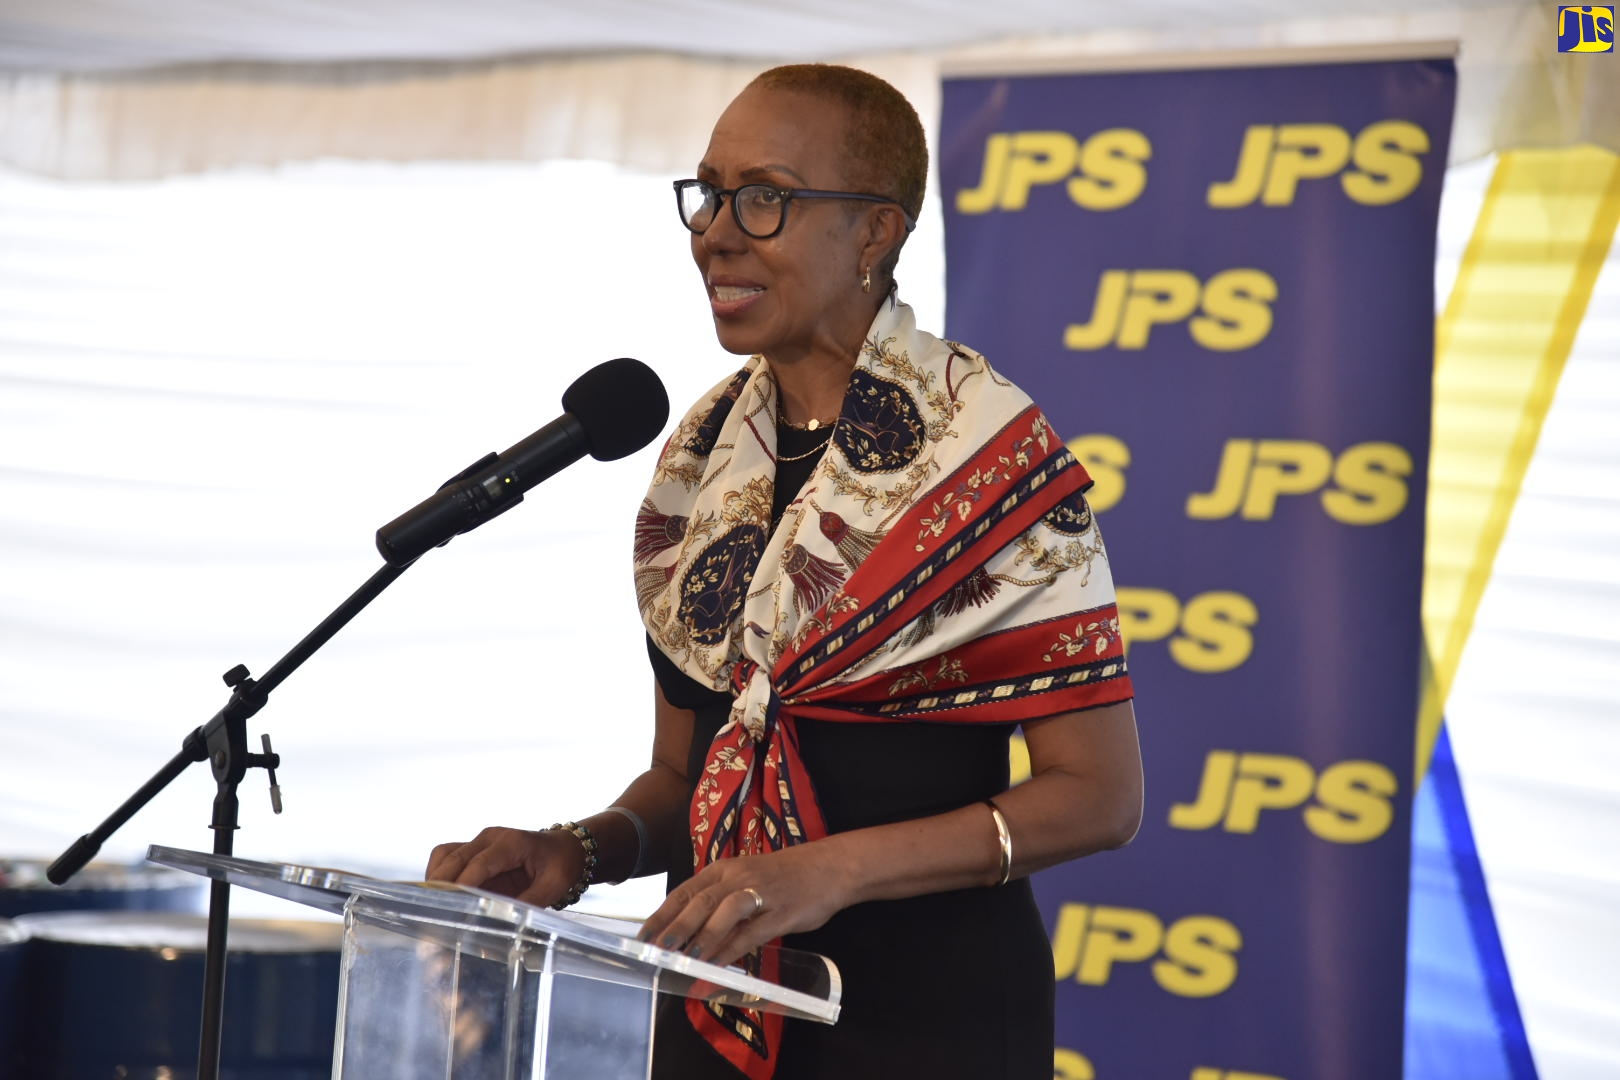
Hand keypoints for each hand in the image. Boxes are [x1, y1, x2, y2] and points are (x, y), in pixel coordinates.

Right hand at [424, 826, 585, 908]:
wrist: (566, 848)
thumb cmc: (562, 864)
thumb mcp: (553, 885)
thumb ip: (530, 902)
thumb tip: (506, 923)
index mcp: (511, 842)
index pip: (479, 863)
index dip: (463, 883)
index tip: (450, 905)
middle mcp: (490, 838)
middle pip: (454, 857)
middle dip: (440, 884)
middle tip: (431, 913)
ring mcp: (480, 842)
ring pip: (445, 855)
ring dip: (435, 878)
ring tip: (432, 906)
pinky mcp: (475, 851)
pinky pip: (447, 858)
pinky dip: (439, 875)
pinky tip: (440, 897)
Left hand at [637, 842, 850, 968]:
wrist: (830, 867)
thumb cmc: (783, 877)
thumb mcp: (746, 881)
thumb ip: (719, 903)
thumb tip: (688, 934)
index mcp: (724, 869)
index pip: (685, 891)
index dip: (662, 915)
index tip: (642, 937)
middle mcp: (738, 877)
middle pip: (700, 901)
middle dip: (676, 927)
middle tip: (656, 951)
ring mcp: (761, 893)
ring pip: (725, 912)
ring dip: (702, 936)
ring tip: (684, 960)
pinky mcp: (782, 912)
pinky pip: (752, 932)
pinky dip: (732, 950)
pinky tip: (718, 966)